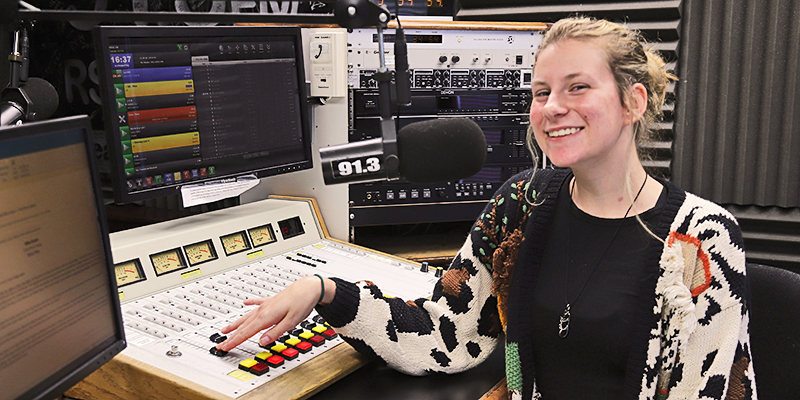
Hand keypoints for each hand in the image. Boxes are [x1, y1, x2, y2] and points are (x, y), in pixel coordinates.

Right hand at [216, 275, 334, 350]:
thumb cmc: (301, 303)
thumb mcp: (290, 322)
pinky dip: (250, 304)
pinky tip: (245, 303)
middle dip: (231, 335)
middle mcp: (263, 310)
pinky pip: (257, 303)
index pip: (246, 332)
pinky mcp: (271, 300)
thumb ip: (275, 332)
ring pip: (247, 316)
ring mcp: (266, 305)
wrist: (308, 288)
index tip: (224, 347)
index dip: (234, 341)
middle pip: (243, 325)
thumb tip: (262, 342)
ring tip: (225, 329)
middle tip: (221, 343)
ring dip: (235, 323)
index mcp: (266, 317)